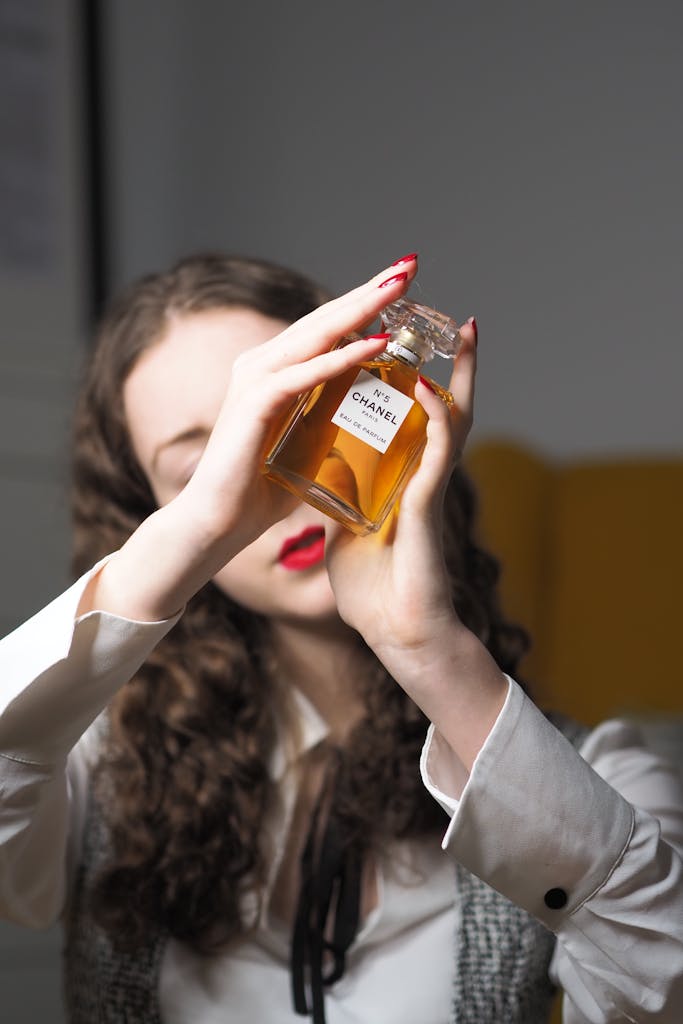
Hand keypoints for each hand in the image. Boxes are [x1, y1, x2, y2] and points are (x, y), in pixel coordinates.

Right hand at [82, 260, 417, 620]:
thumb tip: (365, 402)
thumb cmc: (261, 487)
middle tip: (409, 265)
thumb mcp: (308, 442)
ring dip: (360, 310)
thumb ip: (330, 416)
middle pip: (325, 318)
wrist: (219, 521)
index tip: (402, 281)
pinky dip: (341, 358)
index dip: (365, 302)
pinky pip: (305, 374)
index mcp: (275, 370)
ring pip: (316, 334)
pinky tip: (375, 344)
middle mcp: (261, 365)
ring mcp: (255, 380)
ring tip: (399, 287)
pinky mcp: (254, 403)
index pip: (327, 327)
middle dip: (370, 290)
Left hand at [325, 317, 477, 655]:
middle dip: (451, 362)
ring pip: (453, 419)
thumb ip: (341, 497)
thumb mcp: (346, 527)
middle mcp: (421, 475)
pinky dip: (436, 415)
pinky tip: (428, 385)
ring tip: (461, 330)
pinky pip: (438, 451)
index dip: (411, 378)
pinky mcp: (428, 505)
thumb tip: (321, 476)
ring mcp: (428, 488)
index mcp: (401, 478)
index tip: (405, 340)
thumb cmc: (373, 588)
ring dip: (456, 373)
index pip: (411, 417)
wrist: (393, 632)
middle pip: (443, 406)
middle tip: (454, 318)